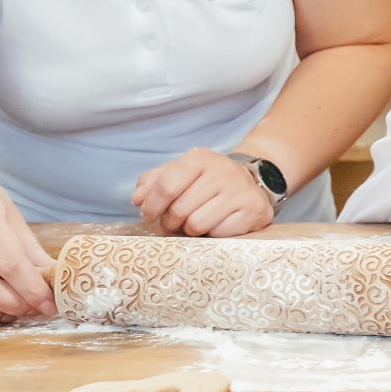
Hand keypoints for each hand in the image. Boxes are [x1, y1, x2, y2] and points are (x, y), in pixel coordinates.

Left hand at [131, 149, 276, 237]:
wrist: (250, 183)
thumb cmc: (205, 181)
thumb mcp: (179, 173)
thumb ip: (152, 182)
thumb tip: (137, 199)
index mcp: (199, 159)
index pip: (166, 186)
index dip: (151, 206)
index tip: (148, 215)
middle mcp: (222, 171)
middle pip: (179, 210)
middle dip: (171, 221)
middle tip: (175, 221)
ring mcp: (240, 190)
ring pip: (197, 224)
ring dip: (190, 229)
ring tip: (195, 221)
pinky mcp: (253, 209)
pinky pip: (219, 233)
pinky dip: (213, 233)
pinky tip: (217, 223)